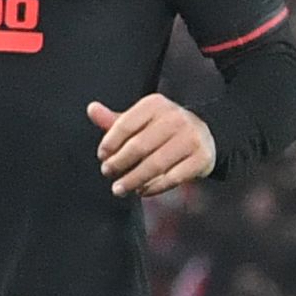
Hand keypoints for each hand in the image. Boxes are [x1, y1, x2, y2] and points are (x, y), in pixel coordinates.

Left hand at [91, 95, 214, 196]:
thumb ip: (115, 120)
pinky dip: (154, 187)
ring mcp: (191, 138)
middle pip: (139, 146)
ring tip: (120, 188)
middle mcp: (176, 118)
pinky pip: (173, 177)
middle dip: (118, 163)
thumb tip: (91, 109)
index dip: (110, 143)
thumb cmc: (162, 129)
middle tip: (108, 173)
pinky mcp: (202, 158)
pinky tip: (142, 190)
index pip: (125, 125)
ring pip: (155, 164)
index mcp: (155, 105)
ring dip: (133, 180)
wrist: (204, 135)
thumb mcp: (139, 121)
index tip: (102, 156)